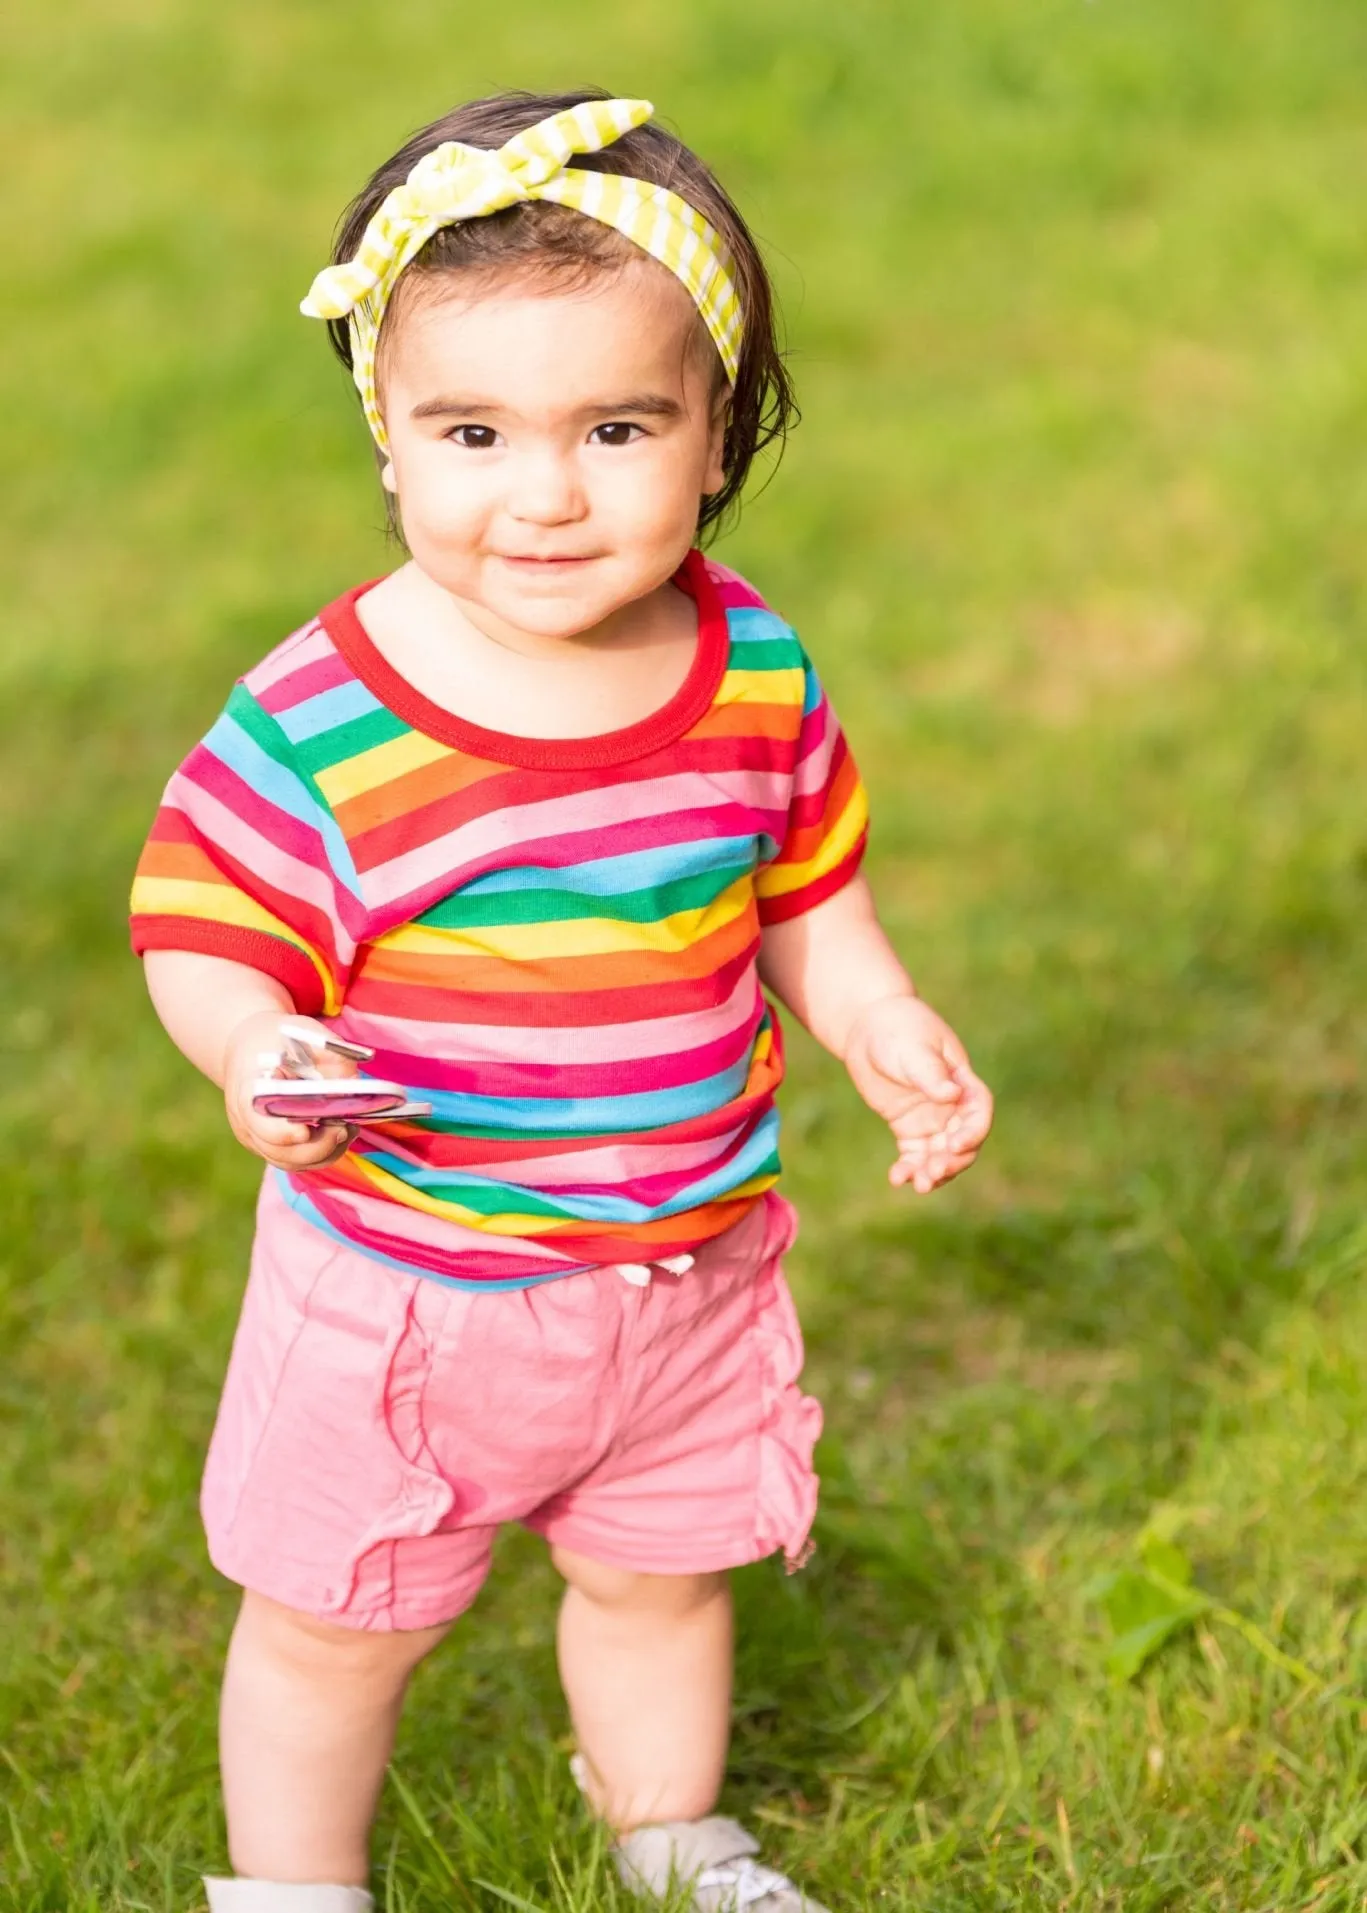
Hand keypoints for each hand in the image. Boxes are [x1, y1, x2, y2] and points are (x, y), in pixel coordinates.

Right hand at [222, 1010, 358, 1169]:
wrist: (250, 1047)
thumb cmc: (277, 1038)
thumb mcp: (301, 1031)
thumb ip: (326, 1052)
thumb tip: (353, 1081)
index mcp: (247, 1091)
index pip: (258, 1123)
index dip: (282, 1133)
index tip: (306, 1131)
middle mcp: (246, 1122)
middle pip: (279, 1151)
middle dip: (317, 1146)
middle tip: (343, 1128)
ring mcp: (257, 1139)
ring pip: (291, 1162)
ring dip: (324, 1152)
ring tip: (348, 1129)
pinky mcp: (271, 1146)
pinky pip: (297, 1161)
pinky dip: (322, 1153)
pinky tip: (341, 1133)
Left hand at [843, 994, 993, 1192]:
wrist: (866, 1027)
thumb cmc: (896, 1028)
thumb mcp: (912, 1047)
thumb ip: (931, 1073)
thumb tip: (951, 1095)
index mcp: (962, 1081)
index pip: (978, 1113)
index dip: (972, 1132)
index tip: (954, 1145)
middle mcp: (952, 1105)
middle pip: (963, 1142)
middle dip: (952, 1162)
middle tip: (931, 1174)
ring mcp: (932, 1118)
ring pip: (940, 1154)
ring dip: (933, 1172)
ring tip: (917, 1184)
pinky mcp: (909, 1128)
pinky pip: (915, 1154)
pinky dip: (910, 1168)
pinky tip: (896, 1178)